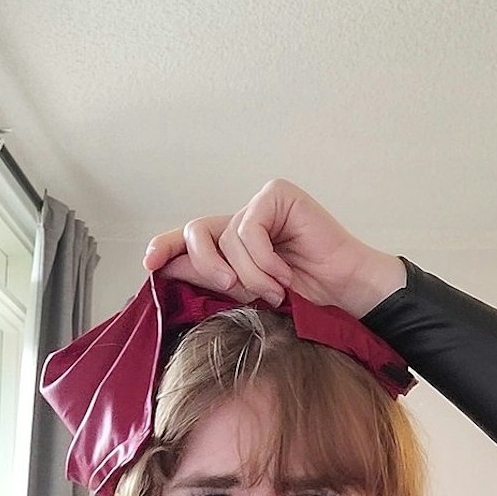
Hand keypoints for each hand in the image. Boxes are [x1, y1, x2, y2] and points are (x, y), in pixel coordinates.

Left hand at [141, 179, 406, 318]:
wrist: (347, 297)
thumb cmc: (305, 299)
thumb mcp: (247, 293)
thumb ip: (211, 278)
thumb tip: (164, 269)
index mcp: (231, 244)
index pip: (187, 238)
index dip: (164, 246)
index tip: (149, 265)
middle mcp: (242, 221)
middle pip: (196, 231)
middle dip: (206, 265)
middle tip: (232, 288)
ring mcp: (261, 205)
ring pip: (227, 238)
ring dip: (249, 274)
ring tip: (275, 291)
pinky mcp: (279, 196)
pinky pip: (250, 229)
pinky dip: (264, 259)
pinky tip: (285, 273)